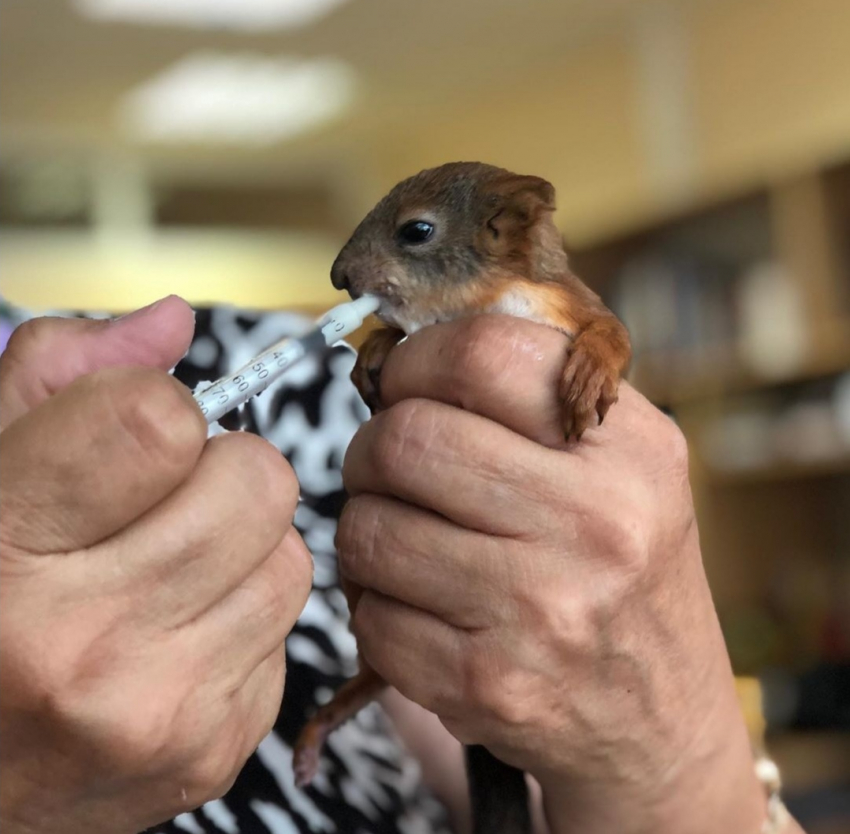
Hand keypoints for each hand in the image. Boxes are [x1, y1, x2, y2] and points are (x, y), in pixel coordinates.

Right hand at [0, 299, 312, 833]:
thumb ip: (59, 379)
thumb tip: (175, 319)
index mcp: (3, 556)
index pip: (157, 423)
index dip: (158, 410)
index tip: (131, 433)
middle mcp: (82, 645)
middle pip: (257, 483)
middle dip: (223, 471)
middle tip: (164, 501)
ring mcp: (160, 709)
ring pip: (291, 556)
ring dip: (244, 545)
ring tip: (171, 569)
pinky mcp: (216, 747)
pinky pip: (288, 629)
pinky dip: (246, 613)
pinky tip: (181, 634)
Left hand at [336, 316, 764, 833]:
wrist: (661, 717)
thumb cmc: (626, 573)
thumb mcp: (623, 466)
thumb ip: (533, 399)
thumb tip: (402, 357)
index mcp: (629, 449)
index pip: (482, 355)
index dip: (414, 360)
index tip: (402, 385)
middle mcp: (596, 523)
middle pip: (405, 441)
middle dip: (370, 450)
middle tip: (388, 468)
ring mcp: (542, 609)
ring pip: (369, 529)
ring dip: (366, 531)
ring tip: (404, 541)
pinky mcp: (491, 683)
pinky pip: (369, 618)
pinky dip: (375, 609)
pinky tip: (420, 610)